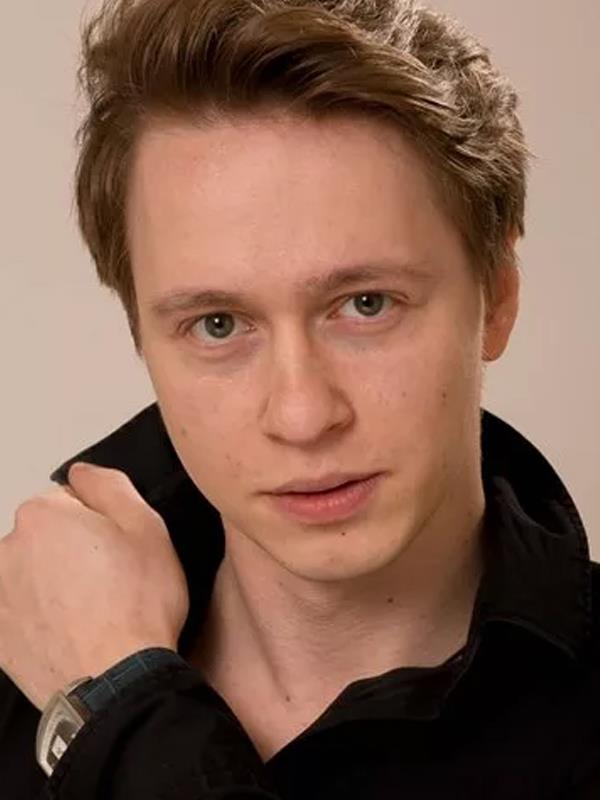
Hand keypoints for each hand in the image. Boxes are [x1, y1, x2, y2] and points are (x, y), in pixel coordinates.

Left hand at [0, 463, 189, 710]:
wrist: (115, 682)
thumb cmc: (137, 604)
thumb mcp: (148, 527)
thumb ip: (110, 484)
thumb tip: (83, 473)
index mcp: (43, 515)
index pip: (72, 500)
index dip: (103, 522)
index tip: (119, 550)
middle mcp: (8, 549)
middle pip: (47, 536)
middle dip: (73, 551)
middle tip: (109, 582)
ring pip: (33, 573)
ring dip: (54, 583)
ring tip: (90, 612)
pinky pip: (22, 611)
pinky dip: (41, 617)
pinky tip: (70, 632)